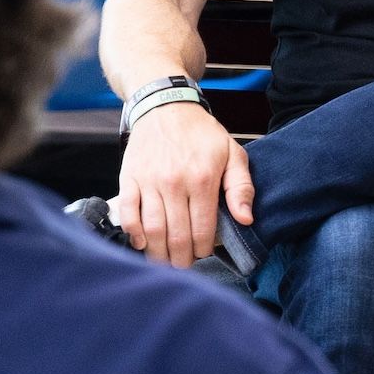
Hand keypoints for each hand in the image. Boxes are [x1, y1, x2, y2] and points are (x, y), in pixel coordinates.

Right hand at [112, 100, 255, 267]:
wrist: (165, 106)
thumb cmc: (202, 133)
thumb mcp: (232, 153)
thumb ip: (241, 187)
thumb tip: (245, 219)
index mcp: (203, 179)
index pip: (203, 229)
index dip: (203, 249)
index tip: (203, 254)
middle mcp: (175, 182)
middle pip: (176, 235)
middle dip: (181, 259)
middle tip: (183, 266)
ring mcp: (149, 181)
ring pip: (152, 229)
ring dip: (158, 253)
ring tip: (165, 262)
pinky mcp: (129, 178)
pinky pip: (128, 213)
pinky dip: (133, 233)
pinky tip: (142, 243)